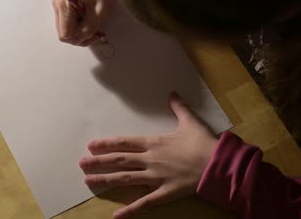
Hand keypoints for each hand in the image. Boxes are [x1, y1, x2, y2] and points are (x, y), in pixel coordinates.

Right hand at [52, 0, 112, 45]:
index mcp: (64, 4)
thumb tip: (79, 40)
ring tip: (94, 28)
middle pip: (64, 35)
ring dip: (80, 34)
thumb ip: (88, 30)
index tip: (95, 34)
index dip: (80, 38)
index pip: (65, 35)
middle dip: (80, 38)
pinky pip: (67, 26)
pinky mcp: (60, 9)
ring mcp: (57, 7)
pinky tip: (88, 24)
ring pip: (65, 32)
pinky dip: (78, 29)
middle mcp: (57, 5)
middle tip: (96, 34)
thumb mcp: (99, 14)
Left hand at [79, 92, 217, 218]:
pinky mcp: (164, 192)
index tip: (92, 145)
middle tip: (82, 164)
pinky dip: (129, 210)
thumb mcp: (190, 121)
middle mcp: (150, 159)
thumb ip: (178, 107)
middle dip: (98, 162)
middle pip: (119, 160)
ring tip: (89, 181)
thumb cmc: (204, 142)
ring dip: (105, 180)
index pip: (124, 143)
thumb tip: (172, 93)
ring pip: (125, 179)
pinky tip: (115, 216)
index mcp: (154, 143)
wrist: (219, 164)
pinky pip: (144, 203)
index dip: (107, 144)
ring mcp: (155, 177)